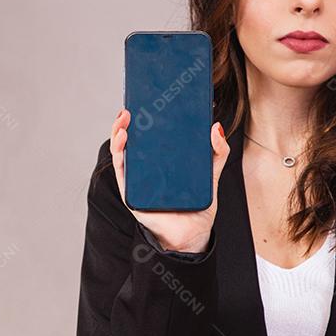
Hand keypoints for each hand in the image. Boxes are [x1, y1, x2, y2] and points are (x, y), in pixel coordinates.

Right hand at [110, 108, 229, 251]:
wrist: (192, 236)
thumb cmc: (197, 207)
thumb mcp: (211, 175)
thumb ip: (217, 152)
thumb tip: (216, 126)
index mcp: (161, 162)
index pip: (149, 136)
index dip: (145, 118)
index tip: (146, 100)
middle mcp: (146, 169)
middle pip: (132, 140)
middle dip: (128, 121)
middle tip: (133, 106)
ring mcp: (137, 180)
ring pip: (122, 152)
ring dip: (118, 133)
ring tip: (124, 120)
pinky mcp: (131, 193)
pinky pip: (121, 171)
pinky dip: (119, 153)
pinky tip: (123, 140)